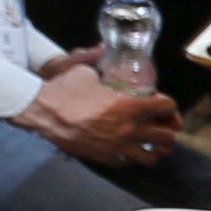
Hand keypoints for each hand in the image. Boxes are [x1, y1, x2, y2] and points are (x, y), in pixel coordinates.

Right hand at [18, 62, 180, 165]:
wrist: (41, 112)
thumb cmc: (63, 90)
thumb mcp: (84, 70)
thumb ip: (99, 62)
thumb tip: (102, 48)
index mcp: (130, 106)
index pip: (168, 107)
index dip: (169, 106)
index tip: (164, 106)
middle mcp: (130, 129)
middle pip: (168, 136)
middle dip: (168, 130)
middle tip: (163, 126)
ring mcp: (118, 146)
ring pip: (152, 156)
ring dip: (155, 149)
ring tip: (151, 144)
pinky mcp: (105, 157)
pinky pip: (128, 162)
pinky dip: (131, 157)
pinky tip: (126, 149)